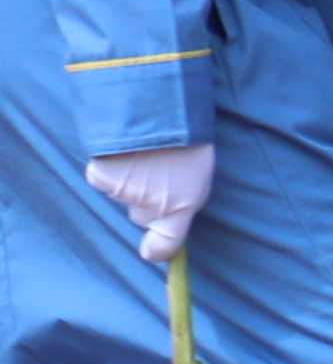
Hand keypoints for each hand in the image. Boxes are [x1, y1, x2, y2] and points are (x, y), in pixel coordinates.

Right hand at [85, 145, 211, 262]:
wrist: (161, 113)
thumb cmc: (188, 141)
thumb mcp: (200, 174)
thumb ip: (183, 203)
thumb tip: (164, 225)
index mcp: (183, 206)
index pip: (167, 244)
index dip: (158, 249)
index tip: (151, 251)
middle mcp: (152, 207)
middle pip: (142, 215)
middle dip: (147, 200)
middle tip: (159, 171)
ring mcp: (126, 193)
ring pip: (123, 196)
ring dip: (129, 180)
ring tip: (146, 154)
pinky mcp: (102, 178)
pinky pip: (104, 180)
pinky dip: (109, 169)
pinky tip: (123, 151)